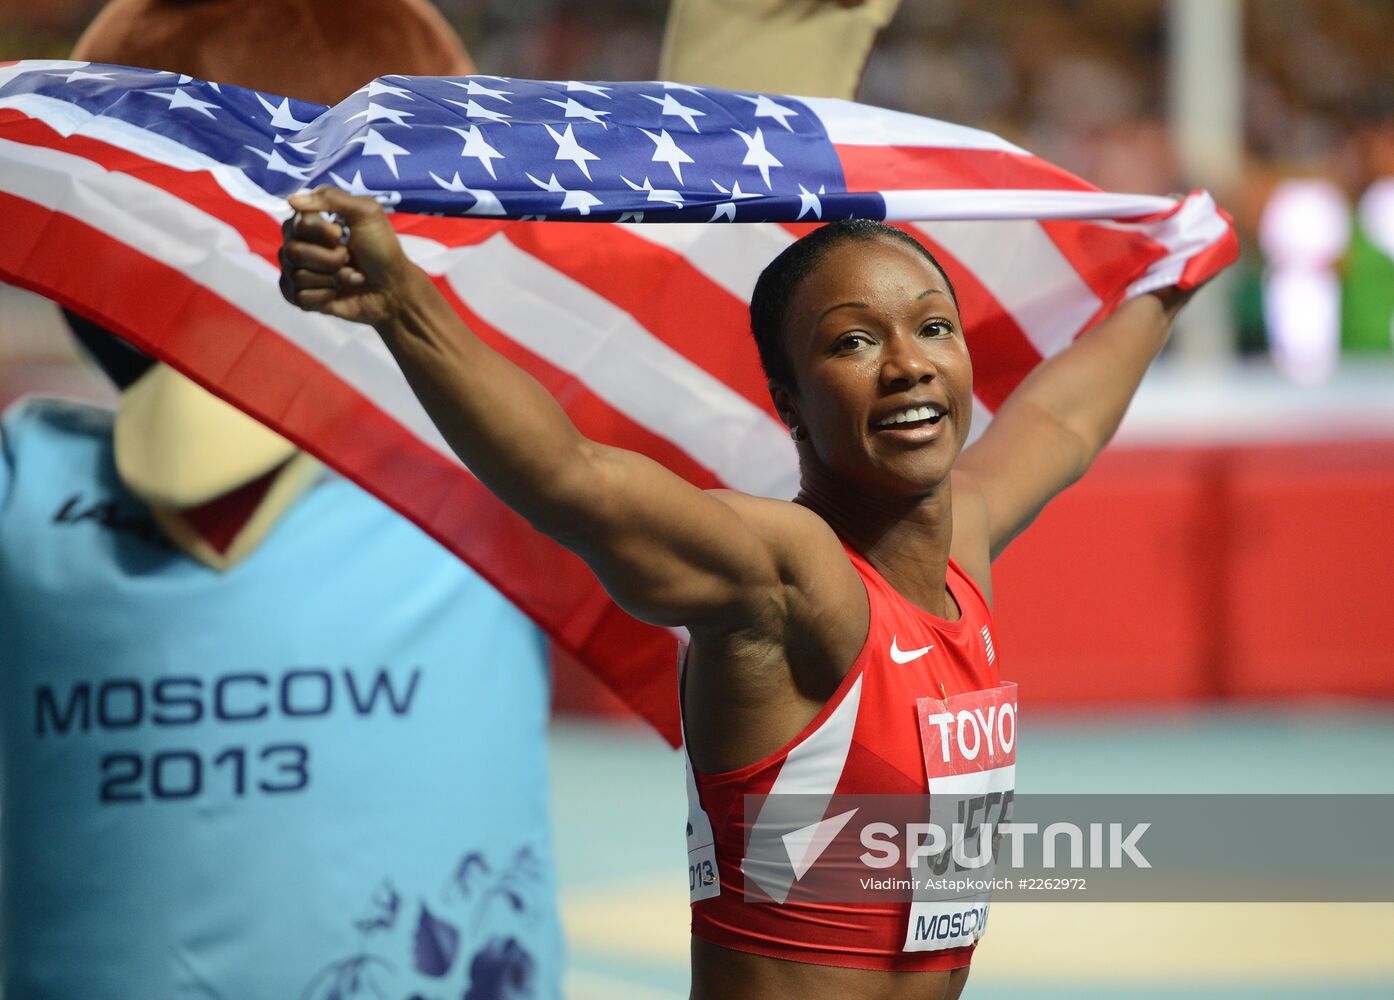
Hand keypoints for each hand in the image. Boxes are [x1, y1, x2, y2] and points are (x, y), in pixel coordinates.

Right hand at [279, 186, 410, 325]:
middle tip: (350, 258)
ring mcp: (298, 271)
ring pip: (297, 275)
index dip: (323, 232)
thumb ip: (331, 197)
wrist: (394, 288)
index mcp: (309, 222)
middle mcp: (298, 244)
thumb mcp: (366, 212)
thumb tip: (291, 200)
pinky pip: (299, 297)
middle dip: (331, 259)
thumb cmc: (381, 248)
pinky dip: (325, 296)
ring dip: (333, 278)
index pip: (297, 223)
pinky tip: (338, 292)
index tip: (343, 234)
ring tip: (350, 275)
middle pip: (293, 251)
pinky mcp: (302, 297)